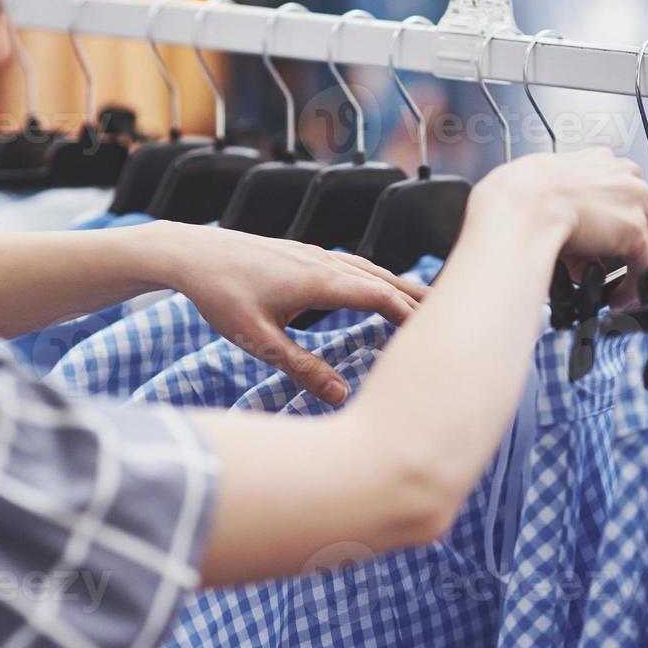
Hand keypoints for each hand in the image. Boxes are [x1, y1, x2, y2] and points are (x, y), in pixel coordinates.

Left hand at [167, 225, 427, 404]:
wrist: (190, 252)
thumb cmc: (220, 295)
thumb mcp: (258, 340)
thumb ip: (302, 368)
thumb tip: (342, 395)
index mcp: (319, 280)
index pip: (380, 296)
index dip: (412, 315)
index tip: (439, 334)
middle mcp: (324, 261)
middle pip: (385, 279)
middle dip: (420, 299)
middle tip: (457, 317)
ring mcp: (315, 254)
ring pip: (371, 270)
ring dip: (401, 287)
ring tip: (429, 304)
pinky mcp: (305, 254)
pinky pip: (354, 266)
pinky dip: (378, 279)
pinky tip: (379, 291)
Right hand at [470, 148, 647, 306]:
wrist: (520, 206)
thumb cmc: (519, 197)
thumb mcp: (544, 191)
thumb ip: (564, 206)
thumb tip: (566, 236)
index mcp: (599, 160)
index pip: (620, 194)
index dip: (609, 223)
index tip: (600, 241)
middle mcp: (623, 175)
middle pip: (640, 216)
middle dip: (621, 247)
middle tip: (603, 267)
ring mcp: (634, 201)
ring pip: (647, 241)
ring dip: (629, 266)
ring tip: (609, 285)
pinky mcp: (635, 230)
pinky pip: (645, 265)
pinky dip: (633, 285)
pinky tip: (617, 296)